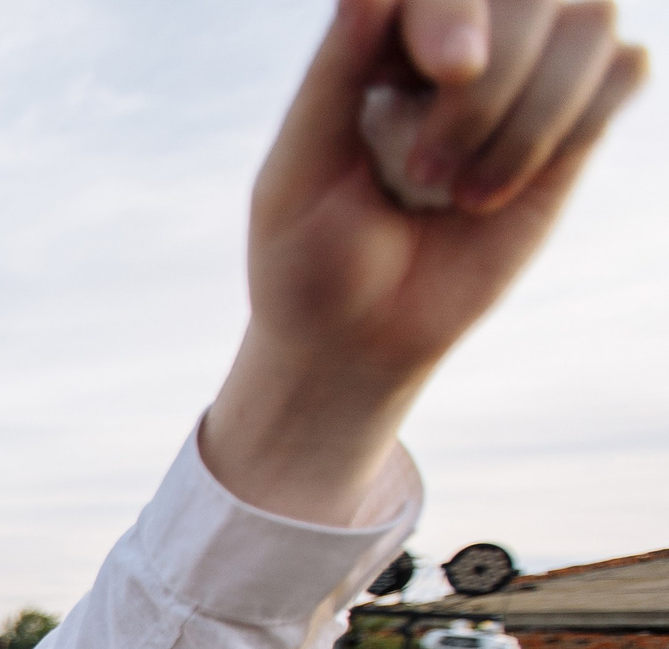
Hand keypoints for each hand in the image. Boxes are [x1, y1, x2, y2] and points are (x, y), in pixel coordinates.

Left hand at [203, 0, 644, 518]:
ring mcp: (527, 72)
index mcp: (385, 30)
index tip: (451, 69)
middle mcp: (463, 35)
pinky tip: (511, 183)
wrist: (359, 340)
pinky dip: (576, 125)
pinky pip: (625, 70)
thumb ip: (332, 77)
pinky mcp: (575, 122)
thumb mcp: (297, 174)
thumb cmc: (308, 256)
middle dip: (489, 89)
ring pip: (591, 19)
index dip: (457, 9)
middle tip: (424, 175)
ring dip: (531, 116)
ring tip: (460, 194)